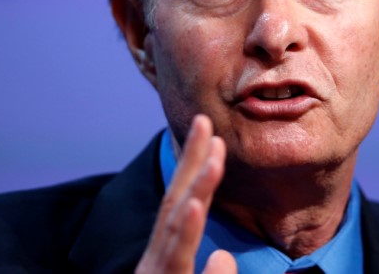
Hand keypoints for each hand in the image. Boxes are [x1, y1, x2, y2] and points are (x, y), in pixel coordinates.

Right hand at [136, 115, 237, 273]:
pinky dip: (185, 233)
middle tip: (204, 121)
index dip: (196, 170)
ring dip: (196, 189)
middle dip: (191, 161)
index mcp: (166, 256)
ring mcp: (156, 272)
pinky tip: (195, 206)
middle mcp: (157, 258)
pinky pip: (176, 261)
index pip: (184, 206)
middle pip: (176, 202)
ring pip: (177, 227)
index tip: (213, 137)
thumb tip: (222, 255)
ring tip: (214, 160)